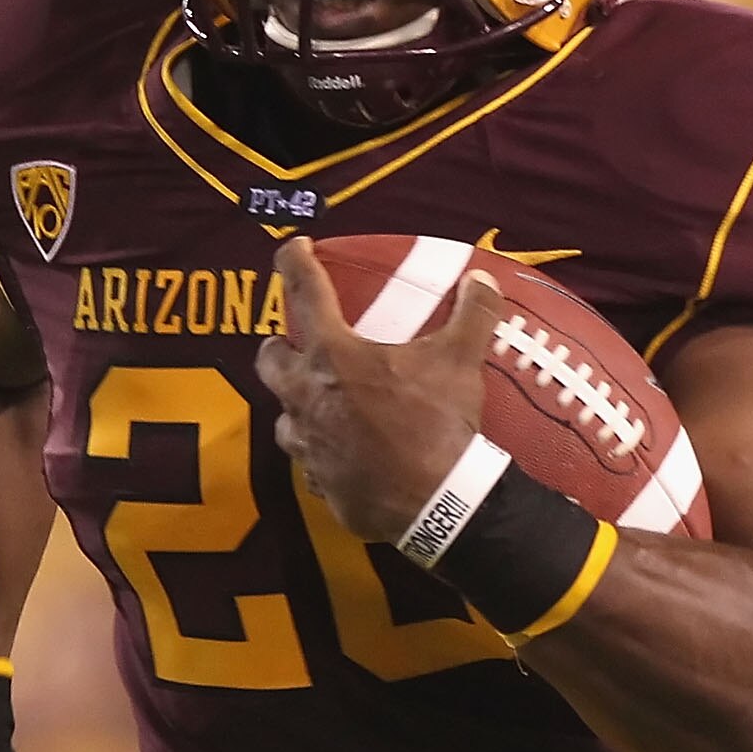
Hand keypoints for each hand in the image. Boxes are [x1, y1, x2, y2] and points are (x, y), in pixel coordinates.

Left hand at [254, 238, 496, 542]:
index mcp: (333, 357)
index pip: (304, 293)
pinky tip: (346, 454)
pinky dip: (325, 454)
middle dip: (280, 347)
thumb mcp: (461, 361)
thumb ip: (471, 315)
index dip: (294, 263)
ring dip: (298, 405)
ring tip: (323, 403)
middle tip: (301, 344)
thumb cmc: (437, 423)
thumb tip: (482, 280)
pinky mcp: (321, 484)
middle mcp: (306, 397)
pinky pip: (312, 464)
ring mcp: (309, 445)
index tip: (293, 248)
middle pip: (270, 360)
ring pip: (284, 417)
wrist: (435, 503)